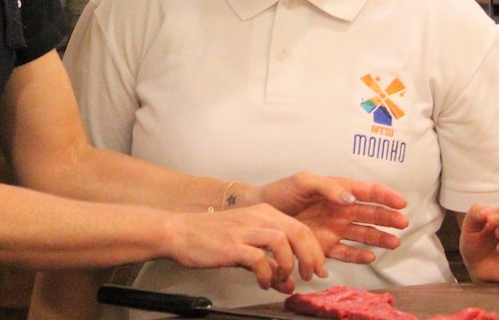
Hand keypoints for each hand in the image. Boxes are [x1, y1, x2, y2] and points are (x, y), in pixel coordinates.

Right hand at [167, 202, 326, 293]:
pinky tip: (262, 282)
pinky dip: (267, 274)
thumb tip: (289, 284)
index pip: (301, 228)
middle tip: (309, 276)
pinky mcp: (232, 245)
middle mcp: (258, 217)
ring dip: (288, 265)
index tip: (319, 268)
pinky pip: (259, 259)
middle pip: (298, 232)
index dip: (315, 250)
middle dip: (310, 257)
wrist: (179, 232)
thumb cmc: (211, 238)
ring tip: (282, 279)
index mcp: (264, 213)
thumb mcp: (246, 248)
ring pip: (282, 242)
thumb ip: (270, 264)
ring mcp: (245, 230)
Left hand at [252, 171, 408, 263]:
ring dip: (380, 237)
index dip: (385, 196)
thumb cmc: (281, 192)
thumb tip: (350, 198)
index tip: (401, 202)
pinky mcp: (325, 245)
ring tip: (394, 242)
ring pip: (363, 233)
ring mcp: (334, 228)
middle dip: (388, 218)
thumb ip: (327, 187)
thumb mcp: (303, 181)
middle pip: (370, 213)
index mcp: (338, 190)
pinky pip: (346, 251)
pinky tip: (371, 256)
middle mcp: (340, 209)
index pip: (367, 191)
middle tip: (403, 223)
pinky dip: (358, 255)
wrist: (261, 212)